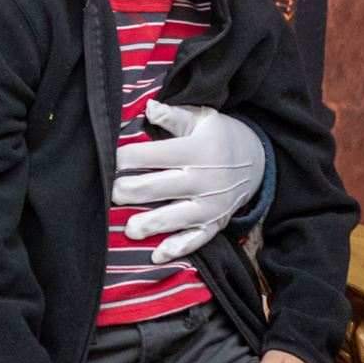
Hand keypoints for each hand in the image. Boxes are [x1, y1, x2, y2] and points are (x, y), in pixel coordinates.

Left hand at [113, 103, 265, 261]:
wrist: (257, 162)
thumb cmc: (219, 136)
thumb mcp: (202, 118)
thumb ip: (173, 116)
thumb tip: (148, 108)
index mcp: (196, 150)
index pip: (155, 154)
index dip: (126, 158)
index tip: (106, 159)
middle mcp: (203, 179)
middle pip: (159, 187)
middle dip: (130, 192)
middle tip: (109, 193)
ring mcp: (210, 205)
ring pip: (175, 217)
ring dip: (151, 224)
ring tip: (129, 229)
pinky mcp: (214, 224)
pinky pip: (195, 239)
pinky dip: (178, 248)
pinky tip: (157, 254)